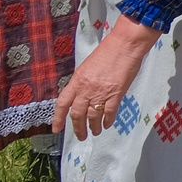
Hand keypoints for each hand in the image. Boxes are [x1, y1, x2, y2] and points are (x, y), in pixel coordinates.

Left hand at [52, 15, 158, 138]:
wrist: (125, 45)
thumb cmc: (107, 52)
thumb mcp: (87, 66)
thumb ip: (82, 82)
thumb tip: (81, 95)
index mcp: (77, 81)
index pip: (63, 104)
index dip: (58, 118)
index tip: (56, 129)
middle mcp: (86, 89)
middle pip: (77, 114)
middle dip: (78, 128)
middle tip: (81, 136)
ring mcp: (101, 93)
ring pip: (93, 116)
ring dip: (93, 127)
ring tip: (95, 132)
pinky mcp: (116, 94)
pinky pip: (109, 112)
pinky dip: (108, 121)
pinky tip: (107, 124)